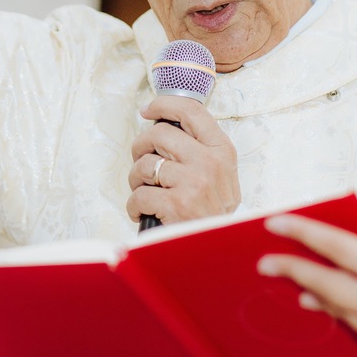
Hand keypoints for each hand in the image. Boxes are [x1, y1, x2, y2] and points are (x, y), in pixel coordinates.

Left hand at [126, 95, 239, 224]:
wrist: (217, 252)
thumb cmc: (211, 213)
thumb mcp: (220, 176)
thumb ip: (201, 149)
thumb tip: (165, 125)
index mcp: (222, 151)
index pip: (192, 111)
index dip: (165, 104)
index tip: (148, 110)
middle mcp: (210, 163)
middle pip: (159, 134)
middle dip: (141, 147)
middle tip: (142, 162)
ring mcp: (194, 183)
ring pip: (145, 164)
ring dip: (136, 179)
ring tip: (144, 190)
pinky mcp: (176, 205)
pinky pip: (139, 194)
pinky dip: (134, 205)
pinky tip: (141, 211)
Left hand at [258, 215, 356, 356]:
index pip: (336, 248)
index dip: (301, 233)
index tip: (273, 223)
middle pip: (325, 284)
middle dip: (291, 269)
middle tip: (262, 262)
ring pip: (339, 308)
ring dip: (314, 292)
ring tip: (293, 281)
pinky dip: (341, 311)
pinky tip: (327, 303)